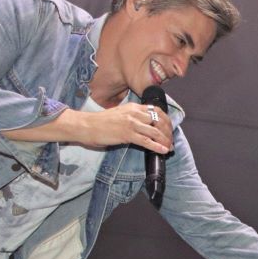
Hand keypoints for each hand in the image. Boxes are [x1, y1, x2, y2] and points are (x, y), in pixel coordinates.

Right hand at [57, 104, 172, 153]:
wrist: (86, 125)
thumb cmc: (101, 122)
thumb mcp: (120, 114)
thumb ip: (133, 117)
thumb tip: (145, 126)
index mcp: (134, 107)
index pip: (157, 111)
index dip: (166, 120)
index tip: (169, 129)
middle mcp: (135, 113)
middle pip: (160, 121)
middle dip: (168, 132)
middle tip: (171, 141)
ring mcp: (131, 123)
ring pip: (156, 132)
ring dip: (165, 141)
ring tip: (169, 148)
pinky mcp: (127, 134)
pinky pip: (147, 141)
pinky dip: (157, 147)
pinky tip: (163, 151)